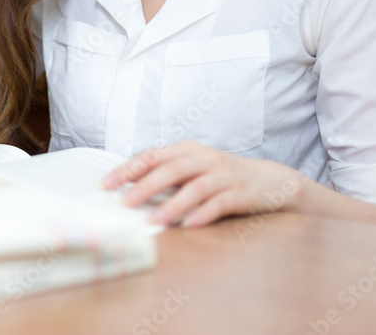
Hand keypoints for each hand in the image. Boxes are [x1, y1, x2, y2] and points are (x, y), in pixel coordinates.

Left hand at [100, 140, 304, 226]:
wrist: (270, 181)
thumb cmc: (221, 176)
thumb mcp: (192, 168)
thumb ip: (164, 173)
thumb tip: (127, 185)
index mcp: (187, 149)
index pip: (151, 156)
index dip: (127, 169)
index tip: (105, 184)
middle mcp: (204, 158)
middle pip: (171, 170)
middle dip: (145, 186)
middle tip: (125, 202)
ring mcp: (224, 175)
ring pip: (195, 188)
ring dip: (172, 205)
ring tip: (154, 220)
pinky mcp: (241, 194)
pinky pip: (219, 204)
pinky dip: (203, 214)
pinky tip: (188, 225)